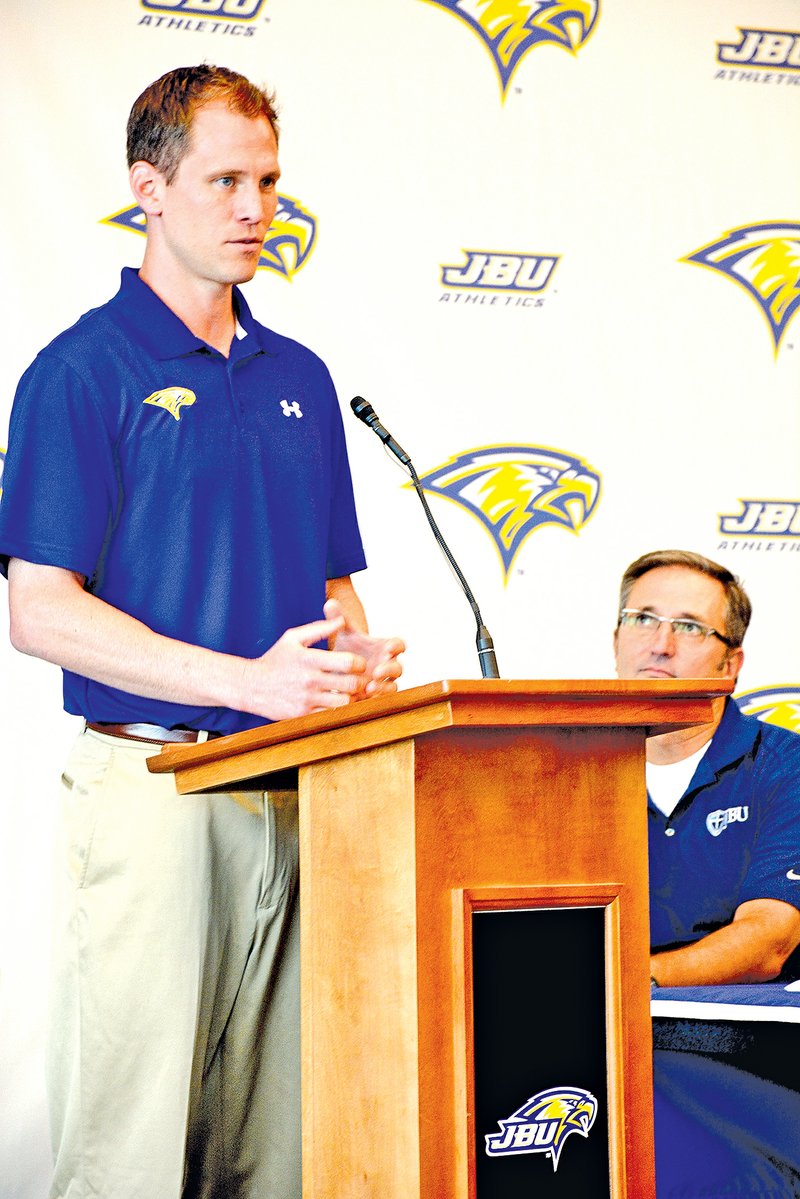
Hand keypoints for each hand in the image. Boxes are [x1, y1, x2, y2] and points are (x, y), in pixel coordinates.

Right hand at [241, 609, 369, 719]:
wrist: (250, 685)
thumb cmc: (275, 659)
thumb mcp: (293, 638)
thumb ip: (319, 628)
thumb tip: (342, 621)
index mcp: (310, 659)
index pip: (348, 662)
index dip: (359, 663)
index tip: (357, 664)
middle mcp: (309, 680)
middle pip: (351, 684)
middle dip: (360, 681)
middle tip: (359, 679)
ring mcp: (306, 699)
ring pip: (344, 702)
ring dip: (350, 697)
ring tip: (347, 692)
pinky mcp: (302, 714)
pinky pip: (330, 714)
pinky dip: (336, 709)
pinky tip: (333, 702)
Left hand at [324, 598, 404, 698]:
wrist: (341, 668)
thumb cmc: (348, 647)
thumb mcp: (344, 633)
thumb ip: (339, 618)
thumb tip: (329, 602)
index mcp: (385, 647)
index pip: (398, 645)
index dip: (396, 647)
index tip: (387, 648)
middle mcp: (388, 665)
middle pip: (398, 668)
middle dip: (390, 670)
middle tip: (377, 671)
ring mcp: (383, 682)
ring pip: (393, 687)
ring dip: (384, 687)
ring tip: (369, 687)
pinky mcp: (376, 696)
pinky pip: (382, 700)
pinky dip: (375, 699)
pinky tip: (362, 699)